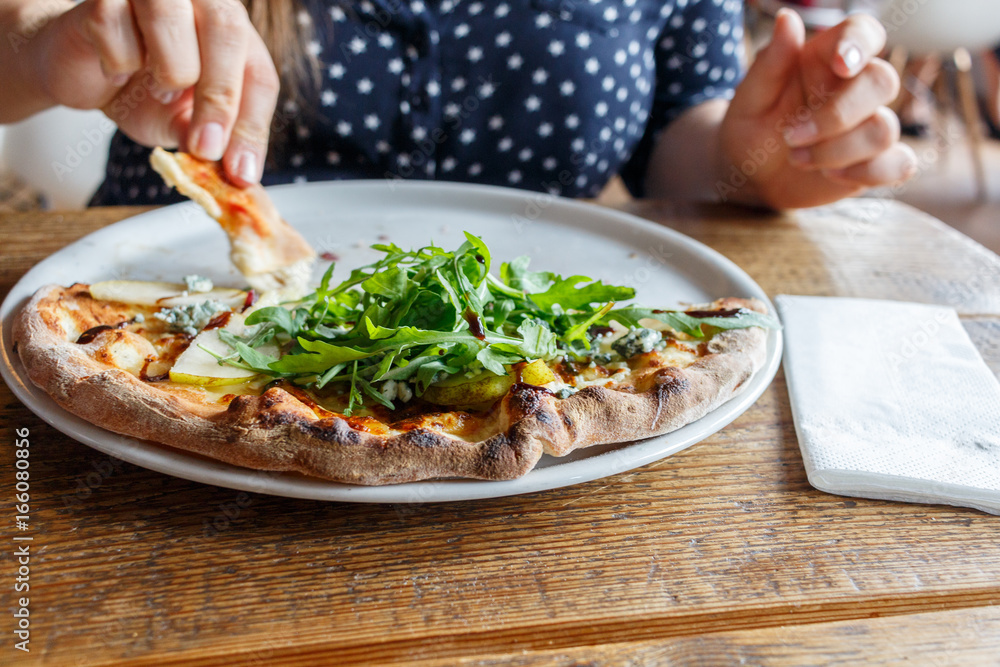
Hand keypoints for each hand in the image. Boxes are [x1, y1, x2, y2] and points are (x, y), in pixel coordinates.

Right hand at [26, 0, 278, 184]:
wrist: (84, 72)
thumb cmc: (142, 92)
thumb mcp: (182, 124)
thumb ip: (209, 139)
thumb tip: (236, 171)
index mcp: (233, 33)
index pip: (259, 75)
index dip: (253, 126)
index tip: (240, 173)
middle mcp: (201, 2)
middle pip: (227, 32)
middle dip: (220, 99)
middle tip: (205, 148)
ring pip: (173, 18)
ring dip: (170, 71)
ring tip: (158, 92)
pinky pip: (114, 24)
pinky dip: (117, 60)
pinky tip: (115, 70)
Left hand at [719, 9, 916, 208]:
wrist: (752, 177)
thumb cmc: (751, 130)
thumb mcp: (749, 100)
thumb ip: (770, 63)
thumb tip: (788, 18)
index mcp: (826, 59)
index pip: (863, 32)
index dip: (860, 43)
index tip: (842, 65)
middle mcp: (855, 87)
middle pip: (882, 83)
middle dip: (837, 115)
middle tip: (790, 137)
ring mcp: (870, 124)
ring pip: (884, 130)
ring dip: (837, 151)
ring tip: (797, 158)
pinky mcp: (876, 161)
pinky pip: (900, 164)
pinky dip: (869, 173)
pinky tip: (831, 176)